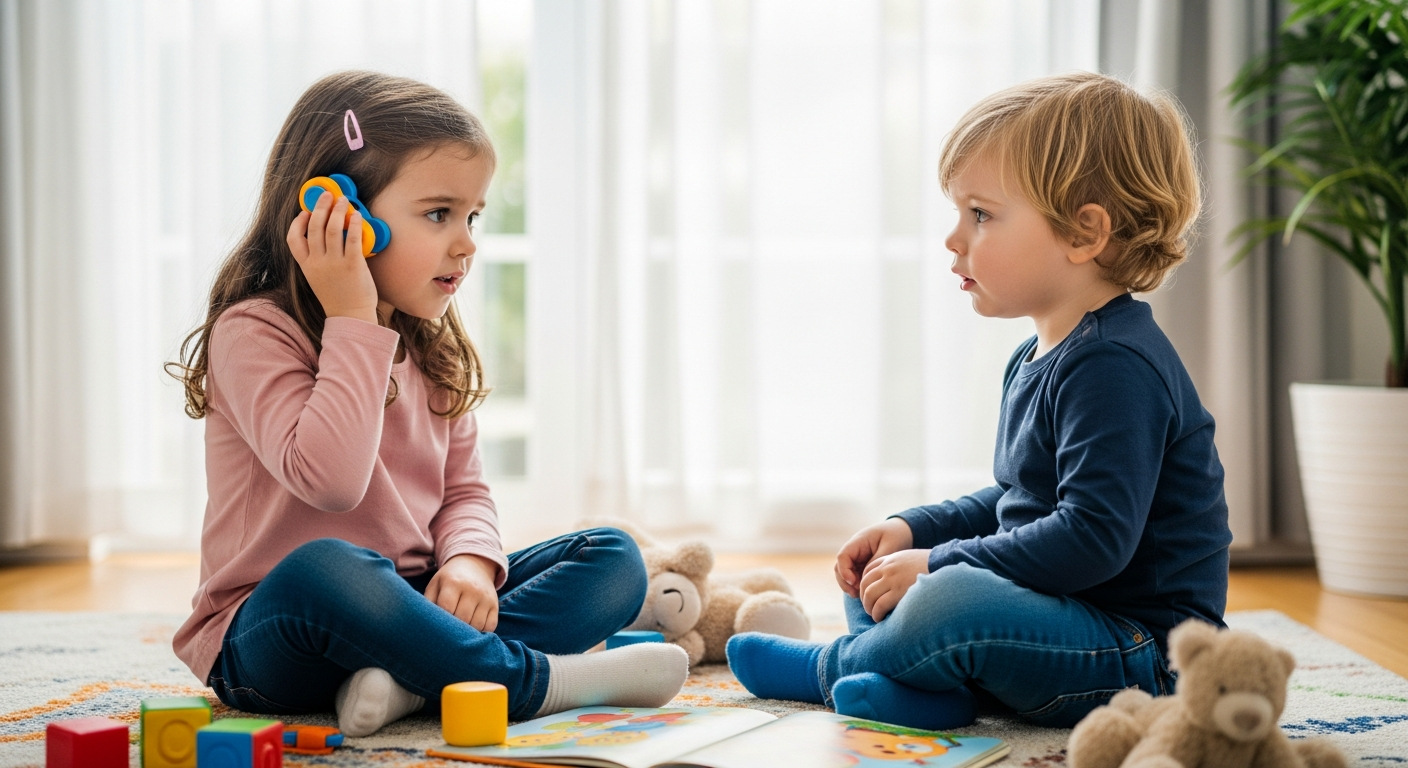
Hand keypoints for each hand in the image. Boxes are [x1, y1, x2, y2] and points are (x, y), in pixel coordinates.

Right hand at [285, 191, 378, 323]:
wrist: (351, 317)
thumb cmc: (337, 297)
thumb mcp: (317, 278)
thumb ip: (317, 260)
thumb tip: (325, 236)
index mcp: (306, 266)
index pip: (292, 239)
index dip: (297, 223)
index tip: (305, 212)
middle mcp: (317, 263)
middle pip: (314, 227)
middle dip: (320, 206)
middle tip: (327, 195)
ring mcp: (334, 263)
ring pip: (332, 228)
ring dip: (337, 210)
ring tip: (343, 200)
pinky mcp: (353, 264)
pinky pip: (353, 238)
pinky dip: (353, 224)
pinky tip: (356, 215)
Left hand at [425, 554, 500, 631]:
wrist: (474, 565)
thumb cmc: (449, 579)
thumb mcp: (435, 584)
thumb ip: (427, 602)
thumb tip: (426, 624)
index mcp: (453, 582)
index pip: (447, 608)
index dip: (441, 620)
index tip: (437, 625)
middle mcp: (472, 589)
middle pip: (463, 618)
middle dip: (454, 628)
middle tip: (447, 632)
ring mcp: (486, 597)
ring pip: (477, 625)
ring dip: (468, 633)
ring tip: (459, 632)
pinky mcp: (495, 605)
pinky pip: (490, 626)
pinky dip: (482, 632)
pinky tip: (473, 629)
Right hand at [834, 518, 913, 597]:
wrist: (903, 531)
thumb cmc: (896, 535)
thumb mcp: (889, 547)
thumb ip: (876, 562)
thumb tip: (866, 577)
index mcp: (858, 542)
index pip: (842, 556)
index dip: (844, 571)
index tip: (854, 582)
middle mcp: (854, 551)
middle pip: (840, 568)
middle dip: (846, 582)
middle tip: (858, 593)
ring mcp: (857, 559)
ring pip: (845, 575)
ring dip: (850, 586)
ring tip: (862, 596)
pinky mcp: (862, 567)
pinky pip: (855, 578)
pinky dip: (858, 586)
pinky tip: (866, 593)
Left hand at [858, 549, 929, 621]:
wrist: (945, 565)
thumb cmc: (933, 567)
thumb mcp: (912, 560)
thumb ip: (900, 568)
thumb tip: (896, 582)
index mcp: (891, 559)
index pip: (868, 571)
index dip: (865, 585)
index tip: (869, 595)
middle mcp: (888, 568)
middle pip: (865, 584)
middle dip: (864, 598)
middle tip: (869, 608)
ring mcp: (892, 579)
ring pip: (869, 595)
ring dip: (869, 607)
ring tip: (874, 615)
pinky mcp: (898, 592)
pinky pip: (879, 605)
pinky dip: (876, 613)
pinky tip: (880, 618)